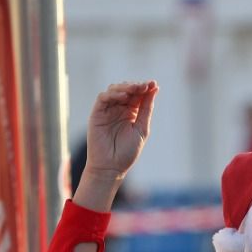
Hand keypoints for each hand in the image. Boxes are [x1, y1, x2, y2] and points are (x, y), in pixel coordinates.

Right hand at [75, 81, 156, 208]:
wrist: (111, 167)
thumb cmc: (127, 152)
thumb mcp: (142, 128)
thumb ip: (146, 109)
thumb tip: (154, 89)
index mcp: (131, 112)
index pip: (138, 95)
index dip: (146, 88)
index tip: (154, 84)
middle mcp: (119, 109)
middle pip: (127, 90)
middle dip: (137, 86)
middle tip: (145, 86)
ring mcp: (108, 110)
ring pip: (115, 90)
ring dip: (126, 87)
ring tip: (136, 89)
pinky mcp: (97, 113)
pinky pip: (103, 98)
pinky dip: (113, 95)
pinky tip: (123, 97)